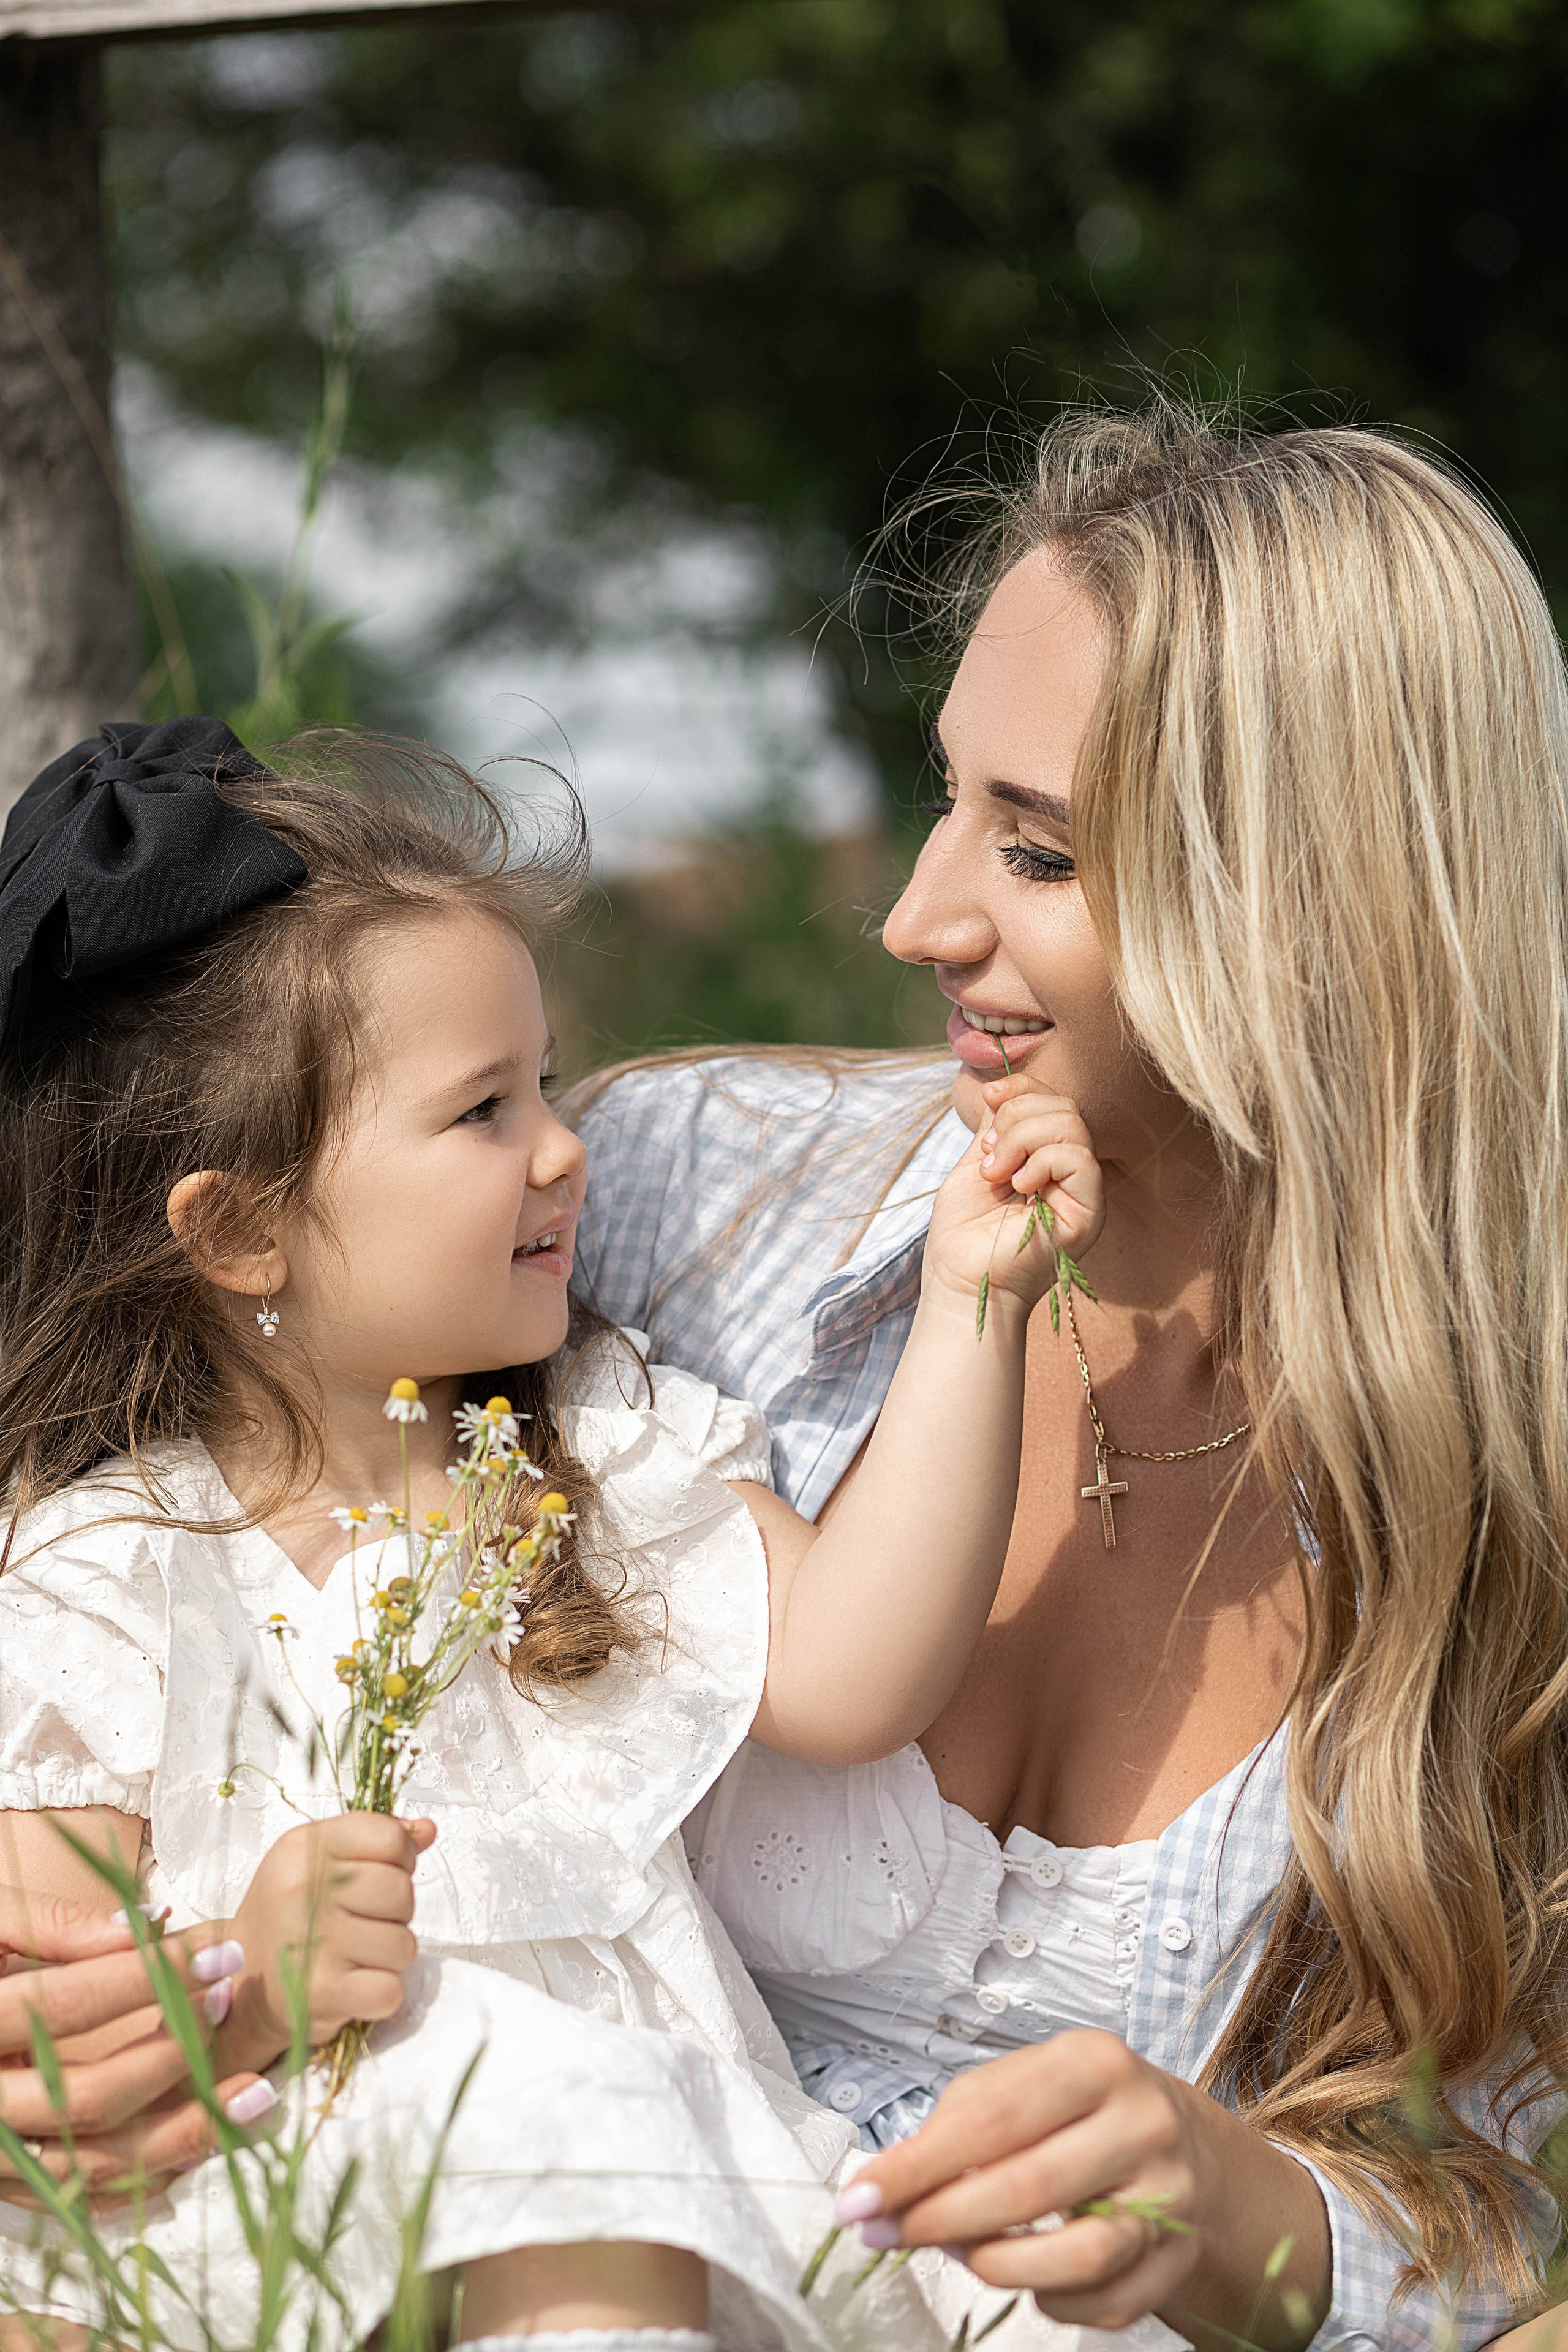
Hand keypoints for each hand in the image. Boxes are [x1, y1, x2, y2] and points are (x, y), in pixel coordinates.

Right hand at [0, 1888, 272, 2205]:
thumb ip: (48, 1924)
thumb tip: (141, 1926)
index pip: (64, 2005)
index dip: (146, 1979)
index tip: (222, 1952)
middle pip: (84, 2099)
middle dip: (173, 2054)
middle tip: (234, 2003)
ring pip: (91, 2166)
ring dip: (181, 2134)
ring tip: (255, 2094)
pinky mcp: (4, 2185)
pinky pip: (77, 2198)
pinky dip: (142, 2181)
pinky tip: (202, 2148)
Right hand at [224, 1814, 434, 2070]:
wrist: (244, 1984)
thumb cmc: (289, 1916)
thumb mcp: (320, 1860)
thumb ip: (375, 1839)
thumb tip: (427, 1830)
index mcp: (304, 1847)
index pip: (390, 1838)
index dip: (400, 1859)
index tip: (379, 1875)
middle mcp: (303, 1890)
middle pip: (400, 1890)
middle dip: (395, 1912)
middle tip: (364, 1922)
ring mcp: (311, 1943)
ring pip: (403, 1944)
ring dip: (389, 1955)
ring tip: (356, 1954)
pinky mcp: (320, 1993)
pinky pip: (390, 1990)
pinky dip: (381, 1993)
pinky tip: (355, 1984)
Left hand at [834, 2033, 1328, 2351]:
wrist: (1183, 2144)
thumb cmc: (1077, 2110)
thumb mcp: (1024, 2084)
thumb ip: (957, 2124)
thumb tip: (884, 2185)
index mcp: (1094, 2062)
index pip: (992, 2117)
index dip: (918, 2164)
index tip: (859, 2197)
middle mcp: (1142, 2123)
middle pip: (1028, 2187)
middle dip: (940, 2218)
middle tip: (887, 2233)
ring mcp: (1170, 2196)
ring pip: (1077, 2255)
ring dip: (996, 2263)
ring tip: (960, 2251)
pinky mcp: (1179, 2259)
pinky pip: (1104, 2303)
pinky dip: (1049, 2298)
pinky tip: (1026, 2273)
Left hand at [924, 1072, 1104, 1319]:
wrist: (958, 1280)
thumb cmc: (963, 1233)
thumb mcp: (977, 1164)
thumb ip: (998, 1129)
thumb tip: (1002, 1088)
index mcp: (1048, 1161)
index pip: (1054, 1101)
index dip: (1024, 1087)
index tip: (990, 1097)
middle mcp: (1072, 1175)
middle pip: (1065, 1108)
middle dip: (1017, 1118)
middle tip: (989, 1156)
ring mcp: (1083, 1194)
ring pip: (1072, 1126)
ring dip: (1022, 1139)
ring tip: (997, 1174)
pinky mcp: (1089, 1213)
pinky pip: (1079, 1158)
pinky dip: (1042, 1161)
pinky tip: (1019, 1186)